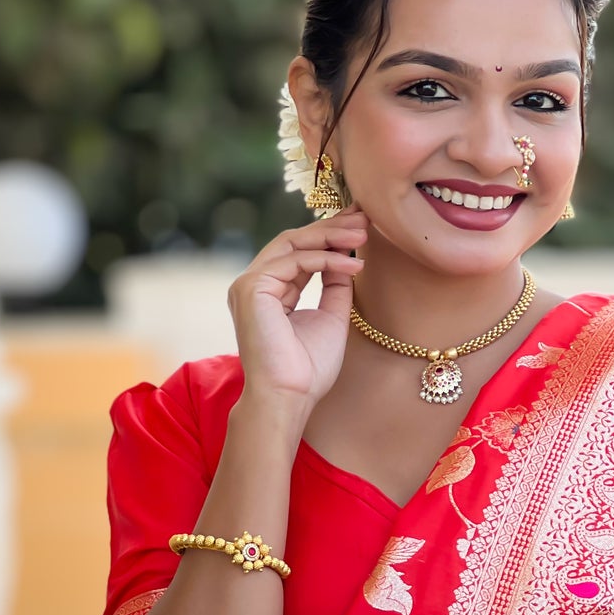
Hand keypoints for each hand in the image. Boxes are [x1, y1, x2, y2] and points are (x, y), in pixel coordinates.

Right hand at [228, 210, 367, 412]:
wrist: (290, 396)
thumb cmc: (308, 369)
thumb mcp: (331, 317)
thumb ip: (335, 286)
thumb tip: (347, 257)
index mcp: (270, 291)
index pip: (299, 252)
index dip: (329, 236)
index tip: (361, 226)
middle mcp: (255, 284)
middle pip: (294, 241)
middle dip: (331, 227)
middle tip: (364, 218)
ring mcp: (249, 284)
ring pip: (293, 244)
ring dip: (331, 236)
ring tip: (363, 234)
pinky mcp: (251, 289)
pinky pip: (294, 262)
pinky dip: (326, 259)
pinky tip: (353, 264)